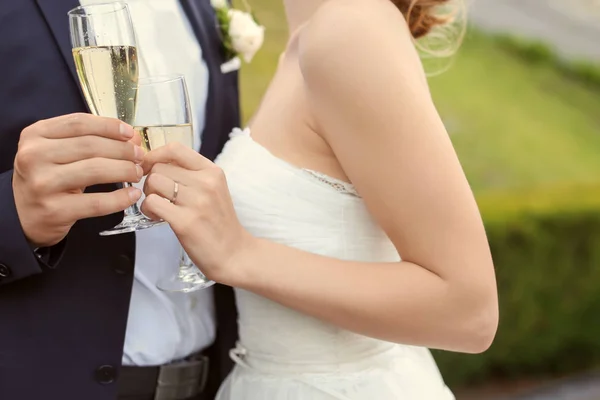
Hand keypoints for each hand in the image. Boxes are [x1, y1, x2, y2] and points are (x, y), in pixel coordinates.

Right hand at [12, 113, 144, 246]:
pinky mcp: (55, 210)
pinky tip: (132, 195)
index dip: (109, 126)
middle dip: (123, 150)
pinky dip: (119, 198)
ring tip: (137, 172)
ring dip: (124, 170)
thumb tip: (131, 139)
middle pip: (91, 146)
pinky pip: (96, 202)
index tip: (130, 134)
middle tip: (140, 156)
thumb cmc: (47, 177)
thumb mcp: (56, 151)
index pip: (79, 123)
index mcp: (36, 135)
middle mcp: (35, 156)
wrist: (22, 215)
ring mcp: (43, 184)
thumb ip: (87, 140)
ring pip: (96, 170)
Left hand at [141, 142, 252, 283]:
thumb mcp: (214, 190)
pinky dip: (148, 210)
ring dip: (148, 195)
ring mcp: (196, 202)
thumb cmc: (219, 223)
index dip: (154, 155)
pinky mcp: (185, 221)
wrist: (234, 254)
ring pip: (153, 183)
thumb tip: (158, 163)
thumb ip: (191, 175)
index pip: (175, 149)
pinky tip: (157, 218)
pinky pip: (152, 203)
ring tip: (159, 208)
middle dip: (150, 181)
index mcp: (212, 172)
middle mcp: (206, 183)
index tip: (149, 167)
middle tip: (158, 197)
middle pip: (159, 167)